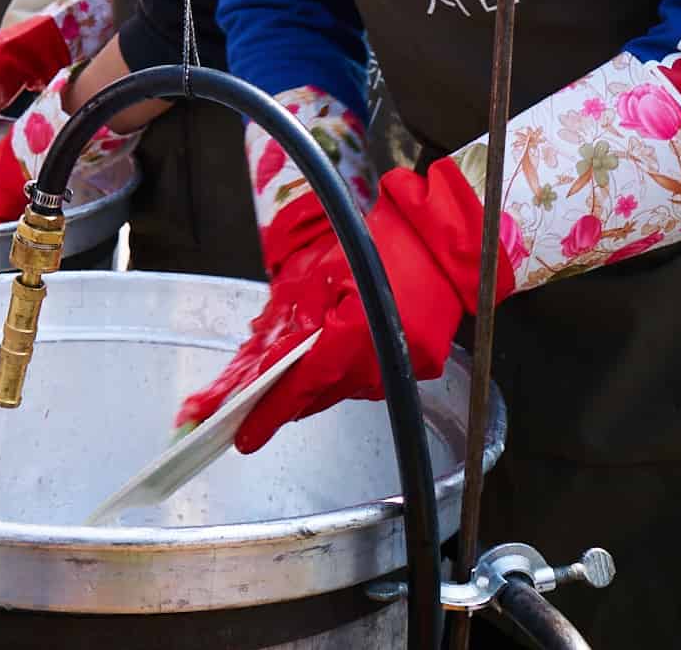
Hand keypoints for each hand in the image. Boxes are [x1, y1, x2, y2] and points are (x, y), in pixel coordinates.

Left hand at [182, 162, 507, 453]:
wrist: (436, 243)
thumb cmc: (375, 247)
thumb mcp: (316, 275)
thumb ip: (287, 321)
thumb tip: (256, 364)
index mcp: (351, 336)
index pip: (299, 387)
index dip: (268, 414)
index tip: (244, 436)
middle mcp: (376, 363)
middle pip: (316, 394)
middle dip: (282, 397)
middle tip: (249, 399)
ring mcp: (397, 371)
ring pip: (340, 388)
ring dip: (315, 379)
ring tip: (297, 358)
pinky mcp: (413, 371)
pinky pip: (365, 379)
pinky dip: (344, 369)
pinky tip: (337, 346)